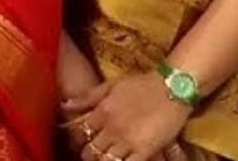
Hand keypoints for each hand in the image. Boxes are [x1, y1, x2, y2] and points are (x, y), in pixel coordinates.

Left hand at [61, 72, 192, 160]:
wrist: (173, 87)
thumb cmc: (143, 84)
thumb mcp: (112, 85)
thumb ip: (87, 98)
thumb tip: (64, 105)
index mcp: (102, 112)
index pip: (80, 134)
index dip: (80, 140)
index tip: (86, 141)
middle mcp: (112, 128)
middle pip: (89, 152)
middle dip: (91, 154)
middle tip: (99, 151)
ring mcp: (127, 141)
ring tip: (112, 155)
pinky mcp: (144, 150)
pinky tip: (124, 159)